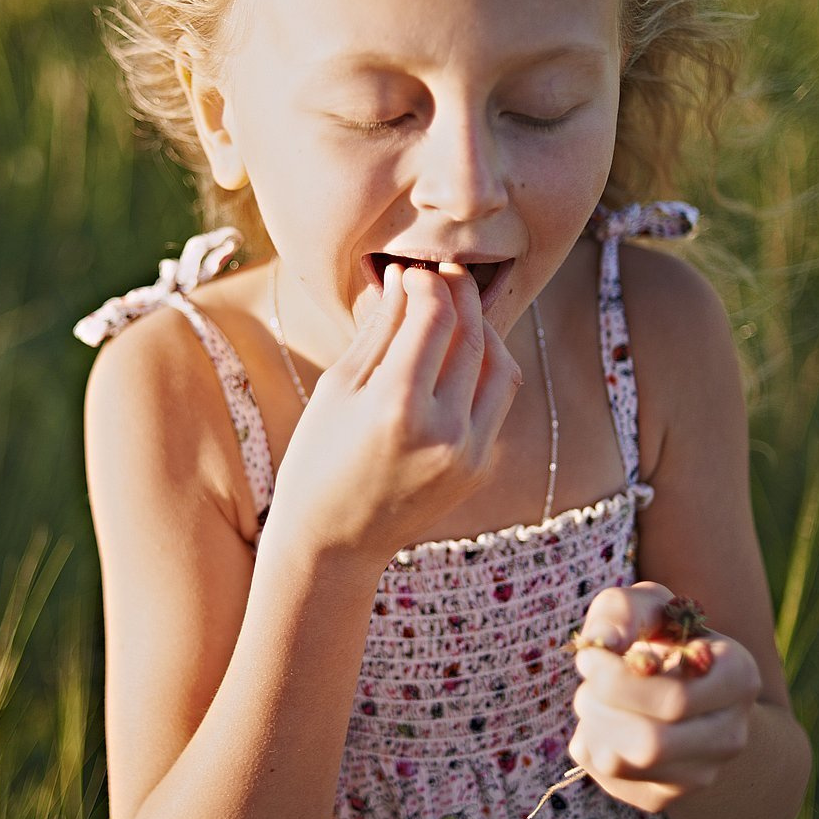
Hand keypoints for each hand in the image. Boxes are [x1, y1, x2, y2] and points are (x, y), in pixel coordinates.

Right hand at [264, 261, 520, 578]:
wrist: (333, 544)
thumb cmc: (318, 458)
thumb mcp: (338, 388)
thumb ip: (380, 331)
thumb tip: (405, 279)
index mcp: (397, 407)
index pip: (435, 317)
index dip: (428, 283)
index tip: (412, 274)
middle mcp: (443, 431)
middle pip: (472, 336)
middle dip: (459, 295)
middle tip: (441, 275)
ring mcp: (468, 454)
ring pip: (499, 366)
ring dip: (482, 328)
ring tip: (455, 310)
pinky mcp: (479, 467)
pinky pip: (498, 400)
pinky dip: (486, 366)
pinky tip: (461, 352)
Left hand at [568, 582, 761, 814]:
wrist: (679, 687)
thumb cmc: (660, 639)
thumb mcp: (647, 605)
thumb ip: (624, 609)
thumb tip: (605, 641)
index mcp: (738, 678)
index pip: (676, 701)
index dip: (617, 681)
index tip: (588, 656)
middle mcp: (731, 735)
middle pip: (650, 743)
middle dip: (599, 705)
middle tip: (585, 678)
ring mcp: (702, 773)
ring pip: (624, 764)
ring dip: (590, 722)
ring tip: (593, 696)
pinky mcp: (665, 796)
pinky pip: (609, 779)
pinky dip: (589, 745)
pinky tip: (603, 721)